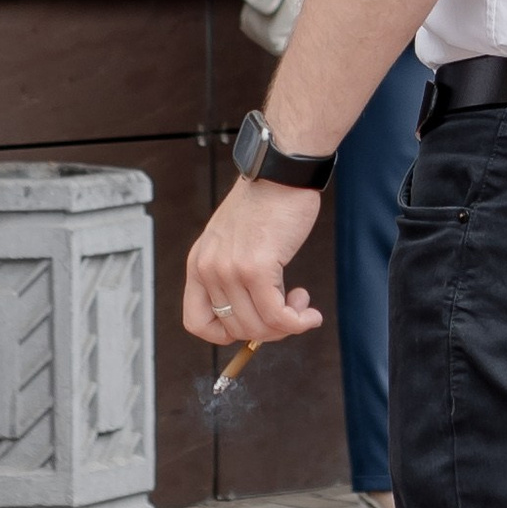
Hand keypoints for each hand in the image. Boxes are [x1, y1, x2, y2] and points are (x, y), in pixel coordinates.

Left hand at [184, 174, 326, 348]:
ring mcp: (231, 270)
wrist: (280, 173)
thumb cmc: (264, 202)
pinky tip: (310, 313)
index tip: (251, 325)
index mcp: (199, 263)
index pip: (196, 322)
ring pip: (258, 326)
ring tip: (301, 304)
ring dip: (287, 325)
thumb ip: (233, 274)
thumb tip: (254, 316)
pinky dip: (297, 322)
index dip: (225, 334)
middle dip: (268, 330)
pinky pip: (277, 315)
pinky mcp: (257, 268)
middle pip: (234, 329)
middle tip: (289, 312)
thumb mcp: (232, 240)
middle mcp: (209, 269)